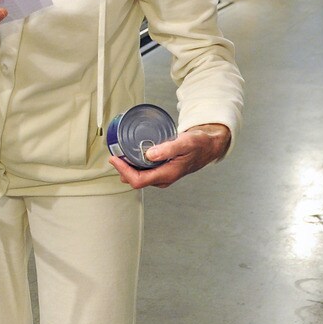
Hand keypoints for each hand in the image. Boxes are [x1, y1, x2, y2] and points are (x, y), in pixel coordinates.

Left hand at [110, 123, 230, 188]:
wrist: (208, 145)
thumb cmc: (199, 144)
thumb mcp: (185, 142)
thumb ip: (168, 149)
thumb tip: (149, 154)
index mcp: (167, 175)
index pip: (138, 180)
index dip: (123, 171)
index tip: (114, 158)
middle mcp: (162, 178)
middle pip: (134, 180)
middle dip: (122, 169)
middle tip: (113, 154)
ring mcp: (161, 176)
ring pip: (137, 176)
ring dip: (126, 167)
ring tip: (118, 154)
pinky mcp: (161, 171)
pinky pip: (142, 171)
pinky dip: (133, 164)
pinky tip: (130, 155)